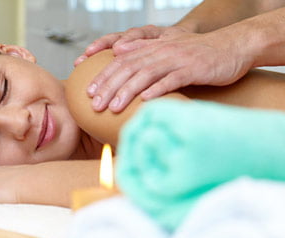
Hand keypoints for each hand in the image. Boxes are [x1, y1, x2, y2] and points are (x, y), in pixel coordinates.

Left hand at [87, 28, 252, 112]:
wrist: (232, 46)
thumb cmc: (198, 53)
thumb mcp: (168, 49)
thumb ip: (144, 50)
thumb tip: (119, 53)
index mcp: (153, 48)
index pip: (121, 61)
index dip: (103, 76)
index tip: (88, 92)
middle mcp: (161, 51)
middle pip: (128, 68)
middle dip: (109, 87)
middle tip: (94, 105)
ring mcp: (177, 59)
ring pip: (146, 74)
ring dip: (127, 91)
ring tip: (113, 108)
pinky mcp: (193, 69)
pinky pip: (172, 79)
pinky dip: (157, 90)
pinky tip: (144, 101)